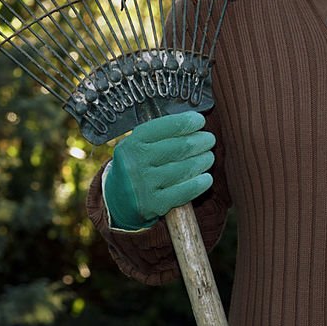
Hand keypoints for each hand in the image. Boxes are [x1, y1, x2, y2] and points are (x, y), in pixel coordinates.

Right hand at [103, 111, 215, 229]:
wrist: (117, 201)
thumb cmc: (136, 166)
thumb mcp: (138, 146)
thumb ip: (160, 133)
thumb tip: (193, 121)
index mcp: (132, 144)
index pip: (164, 127)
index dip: (186, 122)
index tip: (199, 121)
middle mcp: (135, 163)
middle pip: (178, 147)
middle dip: (199, 142)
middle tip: (209, 140)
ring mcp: (144, 185)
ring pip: (184, 169)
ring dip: (202, 161)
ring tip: (208, 157)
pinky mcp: (153, 204)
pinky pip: (184, 191)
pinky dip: (199, 183)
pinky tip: (206, 178)